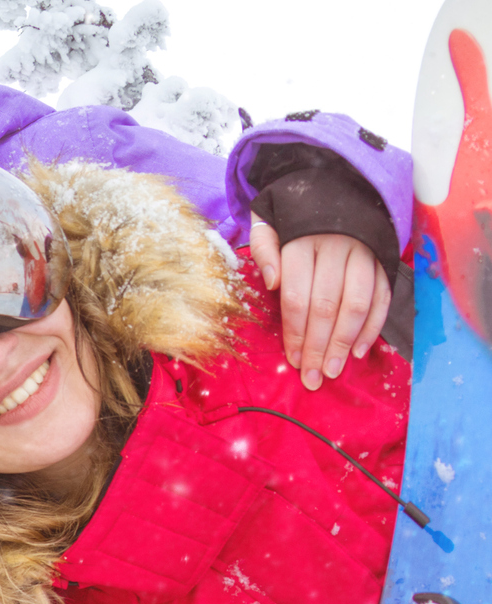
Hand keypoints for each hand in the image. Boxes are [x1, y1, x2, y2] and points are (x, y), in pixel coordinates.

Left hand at [249, 222, 390, 389]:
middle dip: (319, 347)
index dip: (295, 333)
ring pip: (357, 304)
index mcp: (301, 242)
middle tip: (313, 378)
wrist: (340, 182)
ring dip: (345, 342)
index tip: (292, 360)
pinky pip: (382, 296)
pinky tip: (359, 350)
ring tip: (333, 370)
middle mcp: (335, 248)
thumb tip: (271, 281)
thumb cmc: (294, 212)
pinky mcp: (383, 258)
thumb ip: (264, 247)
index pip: (297, 298)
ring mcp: (363, 254)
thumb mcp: (268, 220)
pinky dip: (374, 325)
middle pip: (327, 307)